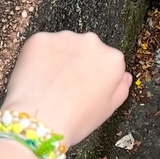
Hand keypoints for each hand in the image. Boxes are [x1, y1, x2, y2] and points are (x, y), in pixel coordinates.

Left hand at [0, 30, 131, 149]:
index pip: (108, 60)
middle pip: (86, 48)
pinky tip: (35, 76)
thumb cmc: (76, 120)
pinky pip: (41, 45)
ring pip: (63, 45)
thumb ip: (121, 88)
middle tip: (65, 86)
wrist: (39, 120)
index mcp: (112, 59)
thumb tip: (124, 76)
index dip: (95, 75)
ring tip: (49, 83)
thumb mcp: (108, 110)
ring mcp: (64, 38)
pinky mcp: (40, 39)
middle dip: (78, 62)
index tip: (84, 87)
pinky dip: (37, 57)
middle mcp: (92, 42)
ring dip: (59, 57)